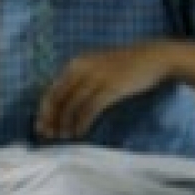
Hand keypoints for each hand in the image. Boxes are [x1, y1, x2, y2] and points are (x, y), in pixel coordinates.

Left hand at [38, 43, 173, 139]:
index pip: (52, 90)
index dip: (44, 111)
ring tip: (64, 137)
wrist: (153, 57)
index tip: (41, 126)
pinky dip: (82, 123)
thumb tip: (64, 104)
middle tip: (48, 136)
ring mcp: (96, 77)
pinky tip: (80, 133)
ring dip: (65, 124)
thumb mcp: (97, 67)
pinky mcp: (110, 87)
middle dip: (51, 119)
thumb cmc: (125, 66)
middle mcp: (82, 68)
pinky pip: (89, 109)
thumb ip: (80, 80)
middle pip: (58, 99)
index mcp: (75, 63)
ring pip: (72, 105)